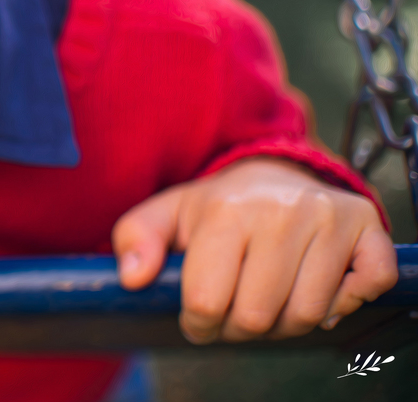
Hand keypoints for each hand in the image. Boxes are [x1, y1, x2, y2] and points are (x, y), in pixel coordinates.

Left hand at [111, 157, 396, 343]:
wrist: (273, 174)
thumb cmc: (217, 208)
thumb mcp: (167, 215)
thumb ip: (136, 239)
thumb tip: (133, 277)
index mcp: (226, 211)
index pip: (208, 302)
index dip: (199, 323)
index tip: (199, 315)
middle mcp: (282, 210)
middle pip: (258, 317)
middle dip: (239, 327)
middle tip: (235, 308)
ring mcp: (329, 217)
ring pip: (308, 315)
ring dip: (286, 323)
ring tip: (269, 298)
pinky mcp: (366, 226)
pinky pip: (367, 287)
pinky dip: (345, 303)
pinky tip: (319, 287)